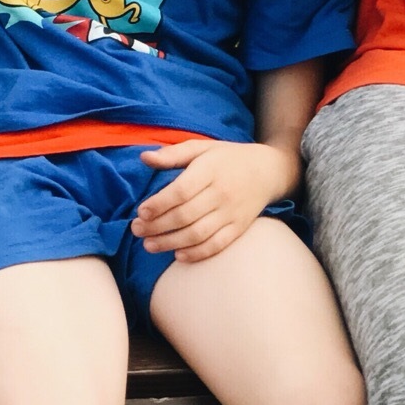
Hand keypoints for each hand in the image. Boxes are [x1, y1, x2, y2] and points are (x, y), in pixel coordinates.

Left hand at [131, 138, 297, 262]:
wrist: (268, 170)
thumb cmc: (227, 158)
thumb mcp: (201, 148)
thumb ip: (173, 153)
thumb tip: (144, 158)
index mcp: (210, 170)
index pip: (181, 191)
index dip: (159, 204)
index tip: (140, 211)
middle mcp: (222, 193)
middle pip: (185, 216)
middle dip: (157, 226)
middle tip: (136, 230)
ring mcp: (232, 213)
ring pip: (198, 234)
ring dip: (170, 243)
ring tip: (149, 245)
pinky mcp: (239, 228)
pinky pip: (216, 245)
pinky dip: (196, 254)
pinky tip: (177, 256)